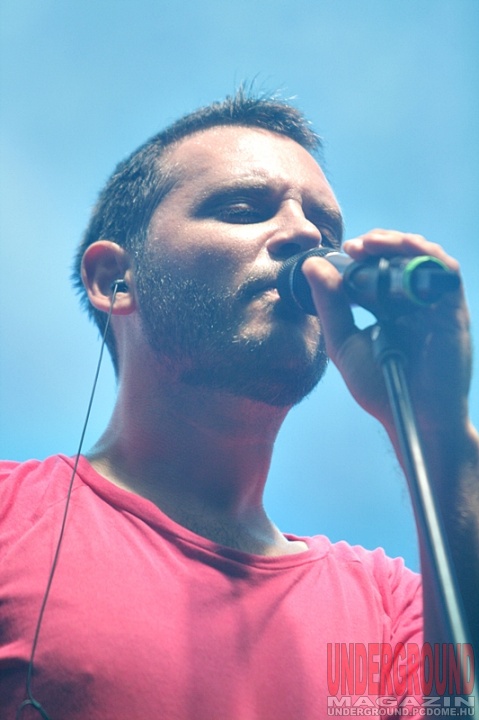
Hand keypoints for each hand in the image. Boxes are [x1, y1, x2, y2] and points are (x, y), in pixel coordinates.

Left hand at [302, 229, 472, 441]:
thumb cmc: (380, 386)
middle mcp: (411, 303)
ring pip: (424, 258)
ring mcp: (432, 305)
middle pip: (401, 258)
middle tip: (356, 246)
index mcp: (387, 309)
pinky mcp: (452, 310)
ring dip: (400, 242)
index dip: (363, 255)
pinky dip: (427, 255)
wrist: (412, 416)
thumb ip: (329, 306)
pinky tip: (404, 250)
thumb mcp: (343, 343)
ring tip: (374, 244)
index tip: (344, 251)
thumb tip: (311, 266)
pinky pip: (445, 273)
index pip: (377, 270)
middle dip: (379, 243)